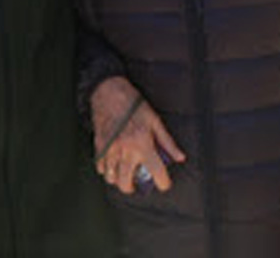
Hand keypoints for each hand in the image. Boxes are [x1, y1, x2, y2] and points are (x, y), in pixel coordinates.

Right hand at [90, 76, 184, 193]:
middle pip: (127, 182)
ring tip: (123, 174)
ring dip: (118, 179)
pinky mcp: (99, 145)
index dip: (163, 182)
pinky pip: (100, 167)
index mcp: (143, 144)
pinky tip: (111, 165)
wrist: (109, 91)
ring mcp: (111, 149)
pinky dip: (105, 170)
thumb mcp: (155, 120)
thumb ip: (167, 141)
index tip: (164, 183)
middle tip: (136, 183)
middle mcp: (126, 150)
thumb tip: (180, 157)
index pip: (157, 172)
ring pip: (112, 177)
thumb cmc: (133, 104)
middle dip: (132, 187)